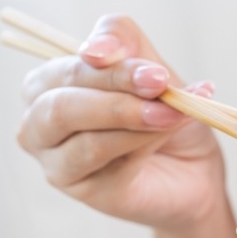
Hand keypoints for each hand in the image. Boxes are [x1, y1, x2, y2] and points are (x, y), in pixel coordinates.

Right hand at [17, 14, 227, 230]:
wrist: (197, 170)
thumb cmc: (166, 118)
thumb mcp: (152, 72)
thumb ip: (127, 47)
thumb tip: (96, 48)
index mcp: (46, 86)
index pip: (67, 68)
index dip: (109, 60)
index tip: (153, 68)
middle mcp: (39, 124)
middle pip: (62, 103)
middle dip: (116, 90)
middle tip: (161, 84)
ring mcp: (56, 162)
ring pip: (86, 137)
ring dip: (134, 119)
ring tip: (174, 113)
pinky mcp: (84, 190)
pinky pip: (112, 163)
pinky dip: (145, 142)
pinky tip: (171, 132)